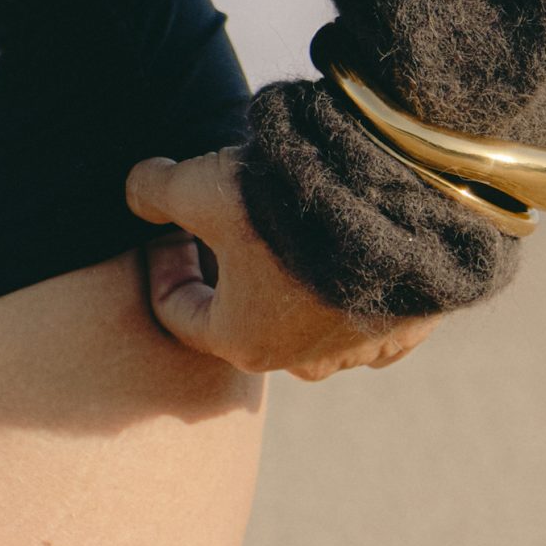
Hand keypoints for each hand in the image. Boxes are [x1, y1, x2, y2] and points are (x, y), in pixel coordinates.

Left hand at [124, 147, 441, 379]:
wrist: (398, 192)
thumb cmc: (283, 201)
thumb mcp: (199, 184)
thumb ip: (154, 191)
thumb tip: (137, 193)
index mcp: (241, 341)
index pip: (178, 312)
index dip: (162, 264)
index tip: (166, 227)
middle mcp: (301, 361)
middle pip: (245, 320)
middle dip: (228, 272)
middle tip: (225, 221)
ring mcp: (360, 348)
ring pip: (309, 325)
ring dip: (290, 285)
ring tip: (290, 231)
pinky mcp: (408, 326)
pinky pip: (368, 321)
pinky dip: (352, 295)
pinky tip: (349, 253)